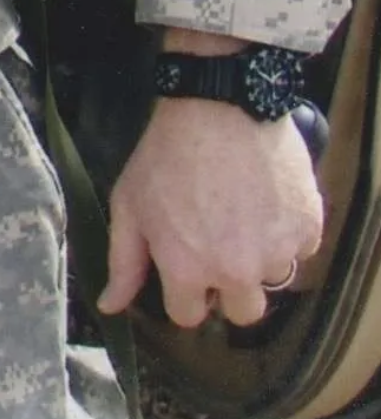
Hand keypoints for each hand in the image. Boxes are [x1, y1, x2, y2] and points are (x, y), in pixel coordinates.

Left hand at [99, 88, 323, 327]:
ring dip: (261, 257)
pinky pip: (301, 248)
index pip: (189, 316)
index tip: (186, 258)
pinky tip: (268, 198)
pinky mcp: (309, 228)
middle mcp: (236, 272)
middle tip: (219, 242)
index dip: (184, 288)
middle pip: (241, 311)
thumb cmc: (166, 152)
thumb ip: (123, 261)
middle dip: (229, 285)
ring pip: (273, 279)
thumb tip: (109, 307)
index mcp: (188, 270)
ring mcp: (277, 252)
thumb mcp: (129, 202)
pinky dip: (288, 231)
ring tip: (243, 212)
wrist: (219, 103)